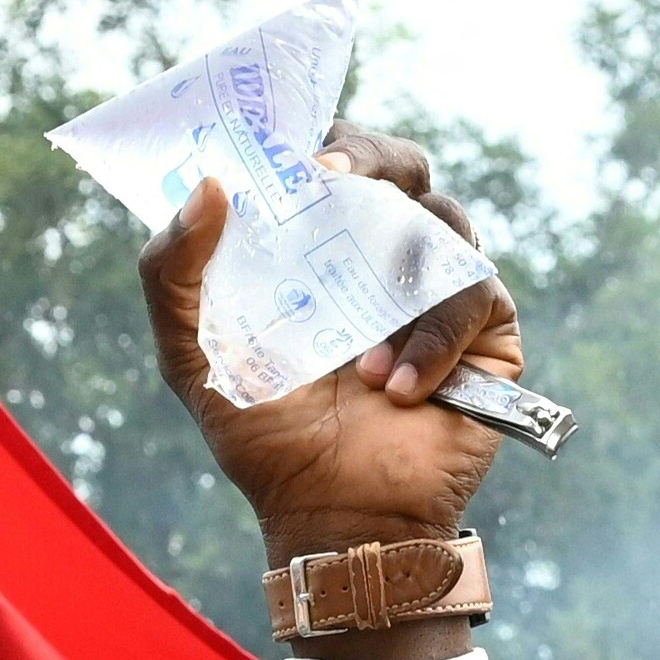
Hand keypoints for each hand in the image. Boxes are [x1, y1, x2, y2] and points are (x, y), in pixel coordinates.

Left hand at [137, 130, 520, 560]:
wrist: (336, 520)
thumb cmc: (265, 441)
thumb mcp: (192, 356)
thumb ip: (171, 272)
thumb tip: (207, 186)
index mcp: (319, 248)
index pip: (334, 159)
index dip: (324, 140)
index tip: (297, 155)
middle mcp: (383, 258)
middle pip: (401, 164)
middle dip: (373, 160)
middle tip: (333, 184)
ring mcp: (439, 290)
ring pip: (447, 218)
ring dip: (397, 276)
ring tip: (359, 367)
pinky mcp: (488, 333)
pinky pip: (476, 293)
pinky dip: (434, 339)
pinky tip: (399, 391)